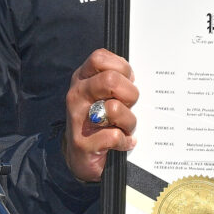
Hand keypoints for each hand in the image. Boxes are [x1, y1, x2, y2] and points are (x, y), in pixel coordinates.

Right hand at [63, 48, 138, 181]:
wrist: (80, 155)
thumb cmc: (100, 118)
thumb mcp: (103, 94)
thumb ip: (116, 80)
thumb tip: (136, 76)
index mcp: (83, 79)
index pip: (99, 58)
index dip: (121, 67)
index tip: (129, 80)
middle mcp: (77, 95)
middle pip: (110, 80)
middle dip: (130, 93)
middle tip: (131, 105)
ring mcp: (78, 119)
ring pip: (114, 109)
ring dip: (129, 120)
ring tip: (126, 126)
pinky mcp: (83, 143)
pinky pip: (114, 136)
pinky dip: (125, 140)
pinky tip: (124, 141)